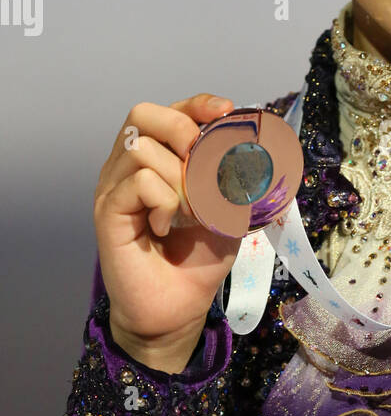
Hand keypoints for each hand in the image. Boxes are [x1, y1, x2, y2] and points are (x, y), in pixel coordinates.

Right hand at [94, 92, 242, 369]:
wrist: (177, 310)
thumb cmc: (197, 260)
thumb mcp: (227, 211)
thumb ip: (233, 178)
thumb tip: (257, 148)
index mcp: (156, 160)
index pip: (168, 111)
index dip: (197, 104)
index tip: (227, 112)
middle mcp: (127, 167)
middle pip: (143, 114)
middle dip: (181, 128)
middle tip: (203, 163)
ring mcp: (113, 188)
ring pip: (142, 149)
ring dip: (179, 176)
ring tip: (190, 211)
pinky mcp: (107, 212)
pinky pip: (139, 182)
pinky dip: (165, 199)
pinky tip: (167, 225)